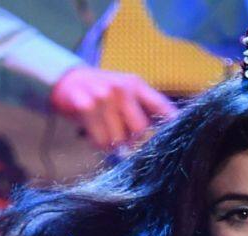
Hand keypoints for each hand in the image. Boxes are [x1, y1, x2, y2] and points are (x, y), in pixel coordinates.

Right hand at [49, 67, 176, 148]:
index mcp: (136, 84)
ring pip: (118, 139)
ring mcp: (104, 96)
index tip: (179, 136)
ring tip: (104, 129)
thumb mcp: (126, 91)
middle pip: (140, 130)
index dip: (173, 123)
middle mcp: (122, 88)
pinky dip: (98, 143)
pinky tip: (94, 132)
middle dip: (131, 138)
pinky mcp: (86, 106)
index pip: (161, 106)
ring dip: (112, 142)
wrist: (68, 80)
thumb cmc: (102, 91)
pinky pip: (100, 140)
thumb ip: (145, 108)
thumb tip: (166, 132)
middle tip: (121, 133)